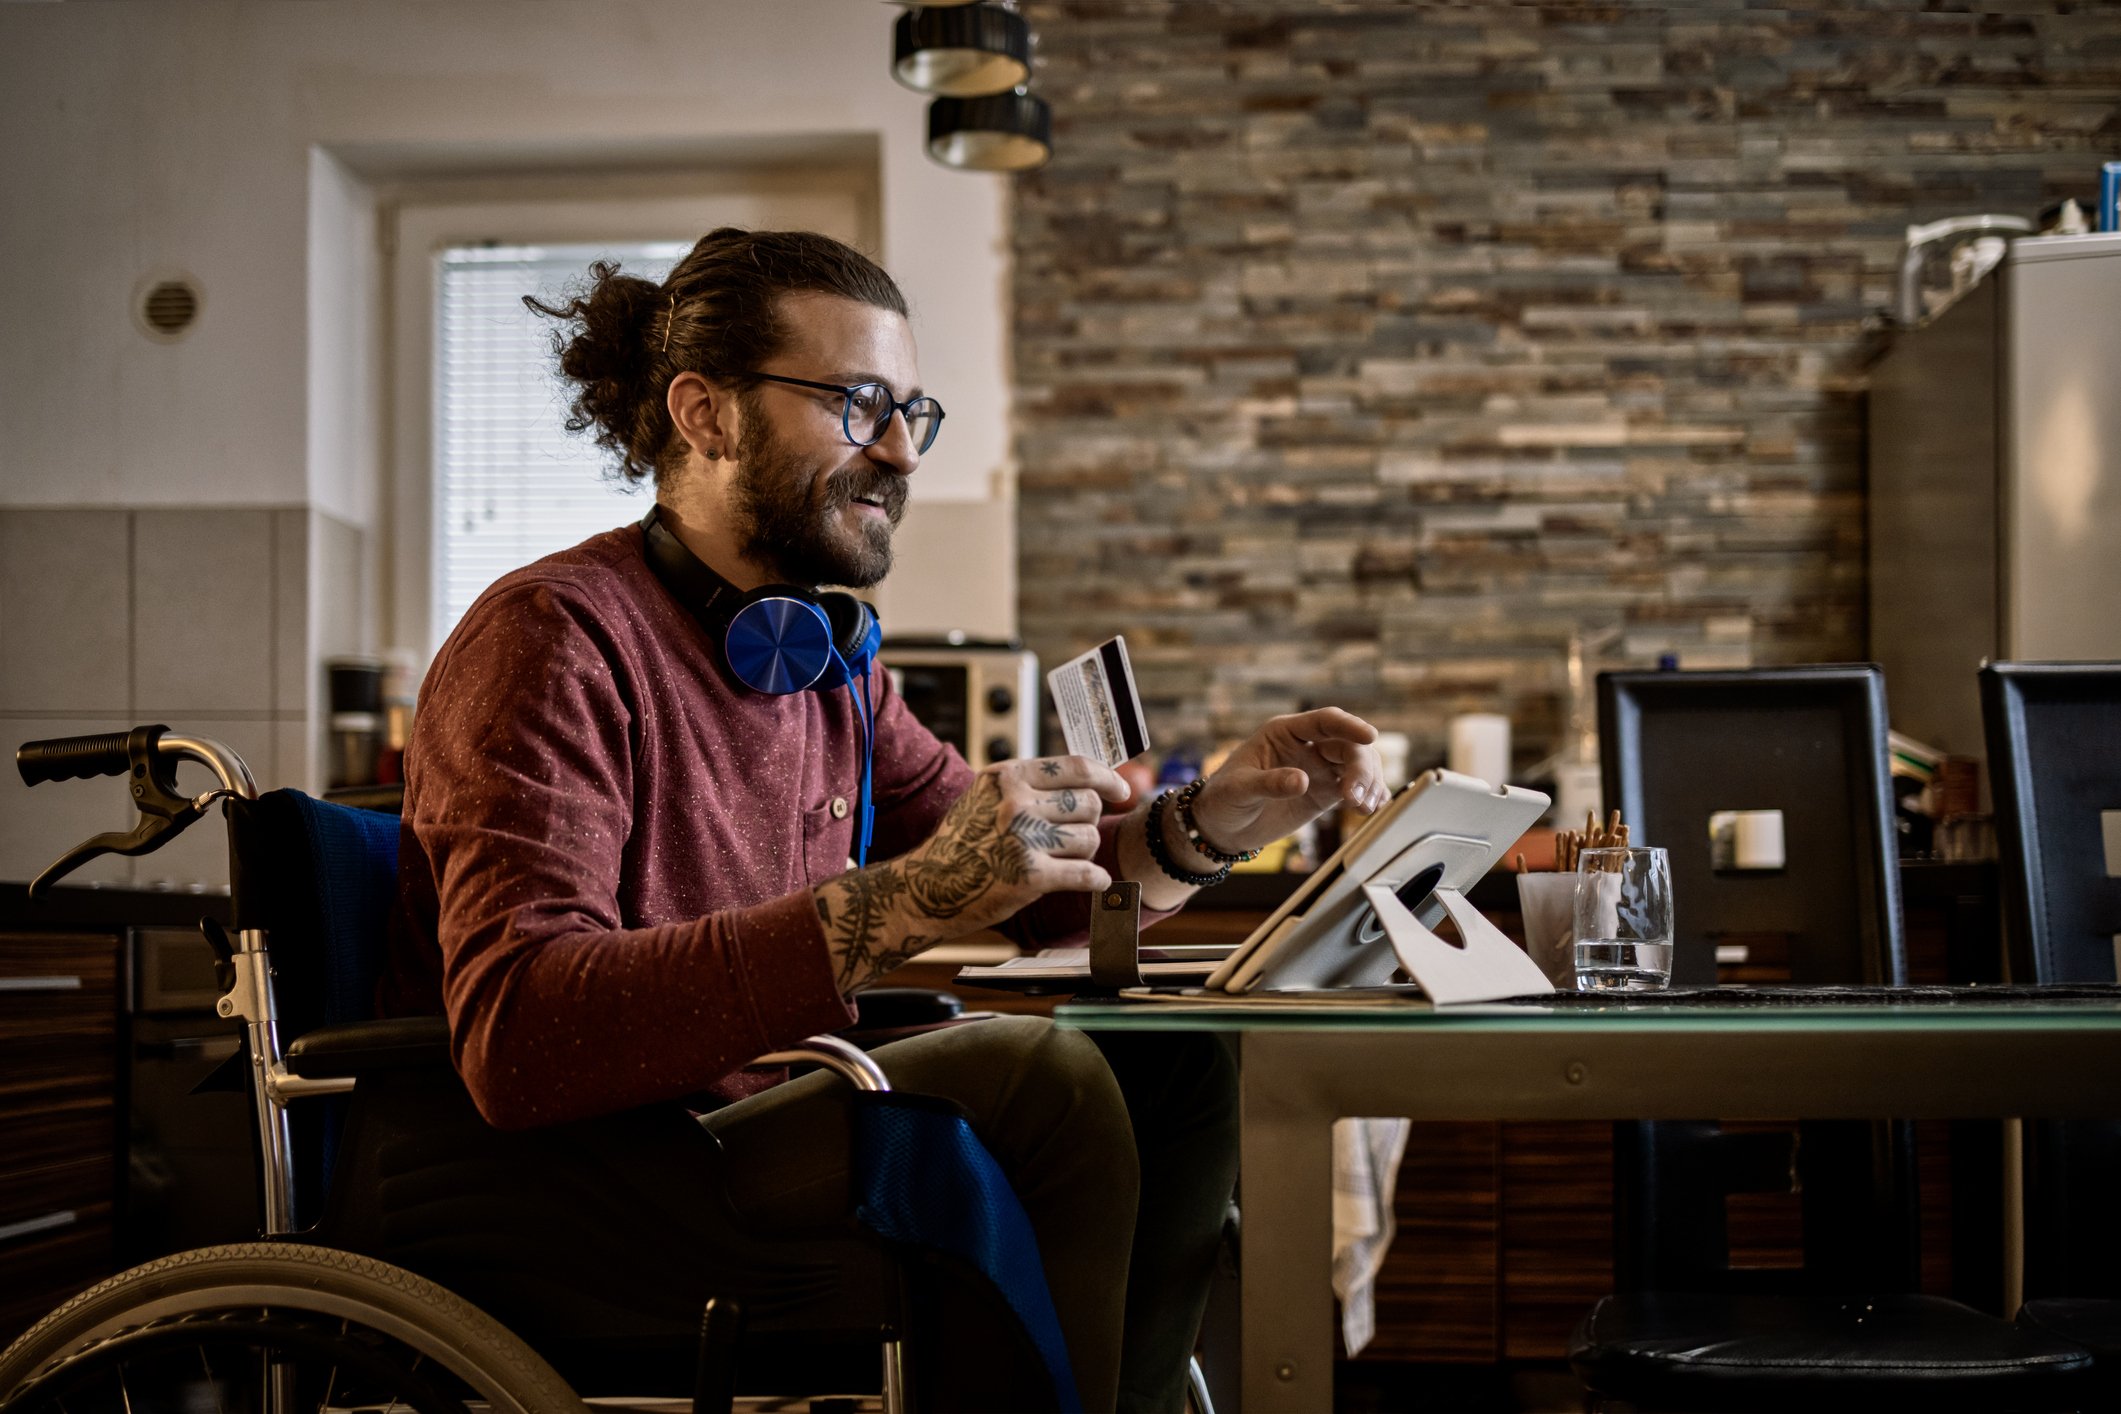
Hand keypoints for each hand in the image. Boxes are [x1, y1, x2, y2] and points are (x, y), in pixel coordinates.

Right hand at [813, 755, 1128, 989]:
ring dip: (1084, 853)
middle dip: (1088, 821)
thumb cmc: (962, 843)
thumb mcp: (987, 797)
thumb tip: (1090, 778)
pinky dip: (1096, 880)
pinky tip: (1094, 882)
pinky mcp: (1029, 876)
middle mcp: (1014, 802)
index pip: (1076, 767)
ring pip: (1089, 838)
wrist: (929, 887)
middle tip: (1071, 837)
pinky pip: (1086, 873)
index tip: (1122, 789)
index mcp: (1006, 777)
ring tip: (1061, 860)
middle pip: (1088, 804)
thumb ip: (1029, 784)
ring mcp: (1022, 839)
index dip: (1108, 777)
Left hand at [1184, 707, 1384, 858]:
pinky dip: (1369, 796)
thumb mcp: (1239, 789)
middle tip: (1355, 797)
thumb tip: (1302, 781)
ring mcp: (1319, 769)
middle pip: (1348, 746)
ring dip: (1369, 784)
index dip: (1349, 725)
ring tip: (1364, 809)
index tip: (1369, 736)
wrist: (1222, 828)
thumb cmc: (1223, 799)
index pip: (1324, 721)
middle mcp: (1307, 746)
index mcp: (1284, 733)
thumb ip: (1269, 783)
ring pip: (1358, 766)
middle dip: (1361, 768)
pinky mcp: (1325, 793)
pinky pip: (1355, 789)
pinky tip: (1372, 809)